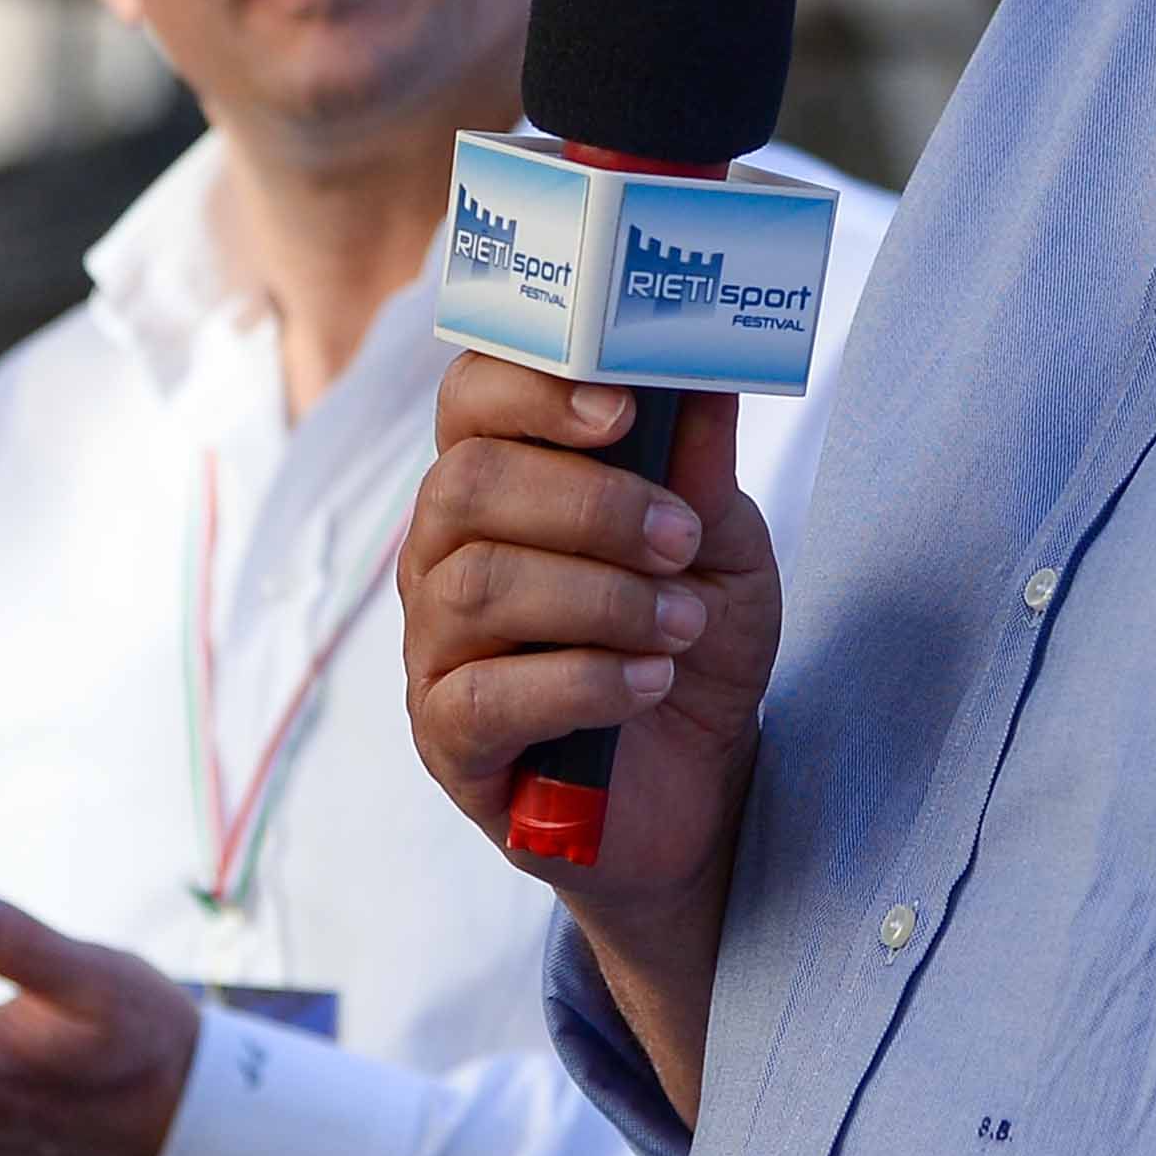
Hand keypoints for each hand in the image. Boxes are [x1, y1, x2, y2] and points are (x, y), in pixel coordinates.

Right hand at [403, 356, 780, 931]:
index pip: (470, 399)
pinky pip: (485, 694)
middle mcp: (444, 552)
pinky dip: (583, 682)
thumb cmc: (690, 640)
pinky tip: (647, 683)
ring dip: (602, 599)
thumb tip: (700, 372)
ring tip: (681, 625)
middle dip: (591, 505)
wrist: (701, 783)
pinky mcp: (446, 737)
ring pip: (477, 586)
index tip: (623, 411)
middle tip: (680, 542)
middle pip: (467, 484)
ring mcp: (434, 645)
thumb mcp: (721, 543)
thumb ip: (698, 462)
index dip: (532, 389)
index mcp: (501, 481)